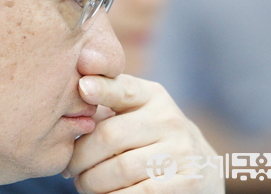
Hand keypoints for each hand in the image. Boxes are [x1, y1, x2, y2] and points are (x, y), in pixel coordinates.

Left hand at [62, 74, 224, 193]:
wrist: (201, 166)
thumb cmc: (148, 136)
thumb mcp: (133, 112)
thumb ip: (105, 103)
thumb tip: (72, 101)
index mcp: (150, 95)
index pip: (123, 88)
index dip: (101, 87)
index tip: (83, 88)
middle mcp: (168, 118)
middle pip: (110, 135)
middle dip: (80, 156)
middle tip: (69, 169)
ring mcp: (181, 149)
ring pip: (121, 168)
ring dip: (93, 182)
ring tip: (84, 184)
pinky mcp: (188, 180)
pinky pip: (141, 192)